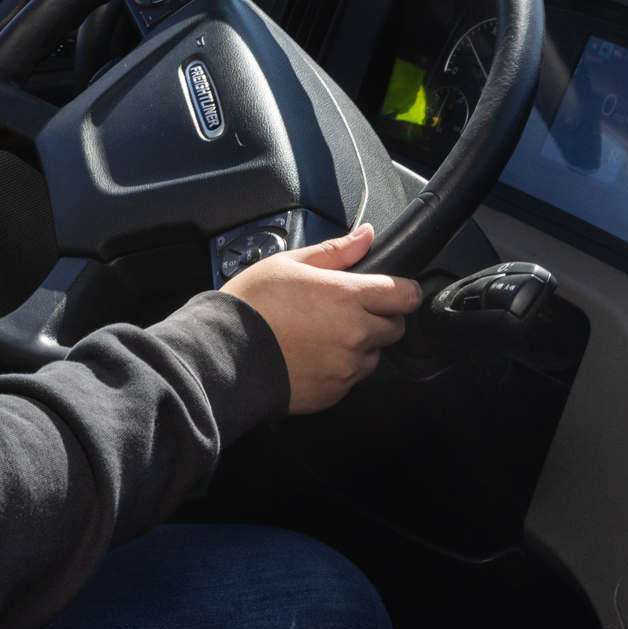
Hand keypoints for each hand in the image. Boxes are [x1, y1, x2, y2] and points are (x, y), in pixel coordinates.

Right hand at [224, 224, 422, 414]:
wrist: (223, 356)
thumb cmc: (250, 307)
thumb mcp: (288, 264)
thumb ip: (336, 252)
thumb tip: (366, 236)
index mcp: (345, 296)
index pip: (404, 294)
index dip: (402, 290)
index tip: (394, 290)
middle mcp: (353, 334)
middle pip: (395, 326)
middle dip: (380, 317)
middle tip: (347, 311)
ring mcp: (346, 367)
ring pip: (375, 354)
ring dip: (360, 345)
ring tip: (322, 336)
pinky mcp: (335, 392)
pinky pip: (352, 378)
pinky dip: (341, 368)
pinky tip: (312, 356)